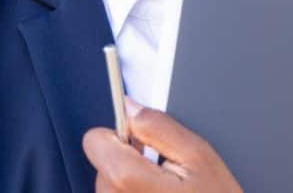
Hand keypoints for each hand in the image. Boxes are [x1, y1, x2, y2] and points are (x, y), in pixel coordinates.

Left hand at [82, 97, 242, 191]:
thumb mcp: (199, 155)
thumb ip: (159, 126)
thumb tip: (130, 107)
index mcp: (129, 181)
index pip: (94, 141)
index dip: (121, 134)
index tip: (142, 143)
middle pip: (102, 165)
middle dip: (129, 162)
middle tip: (164, 174)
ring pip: (108, 187)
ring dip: (130, 184)